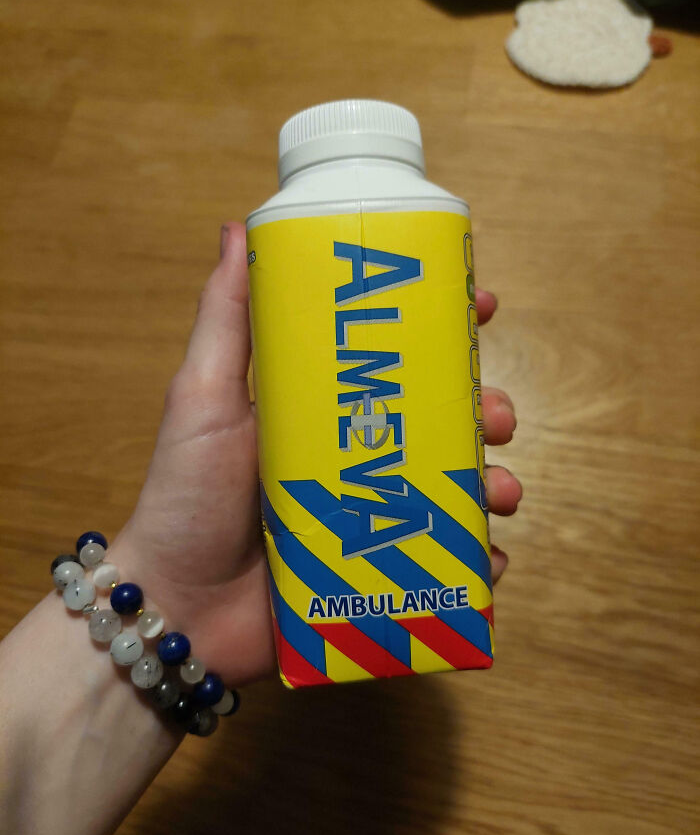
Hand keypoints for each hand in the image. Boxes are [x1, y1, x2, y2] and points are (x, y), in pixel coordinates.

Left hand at [111, 222, 520, 685]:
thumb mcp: (204, 396)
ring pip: (456, 489)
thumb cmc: (185, 496)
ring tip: (498, 493)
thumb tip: (237, 228)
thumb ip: (225, 319)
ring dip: (493, 485)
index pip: (397, 357)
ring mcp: (373, 517)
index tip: (481, 304)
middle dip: (482, 410)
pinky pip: (445, 565)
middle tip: (494, 417)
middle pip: (442, 420)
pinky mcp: (379, 575)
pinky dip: (474, 562)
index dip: (443, 328)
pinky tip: (484, 561)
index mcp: (325, 409)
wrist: (176, 606)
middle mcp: (357, 457)